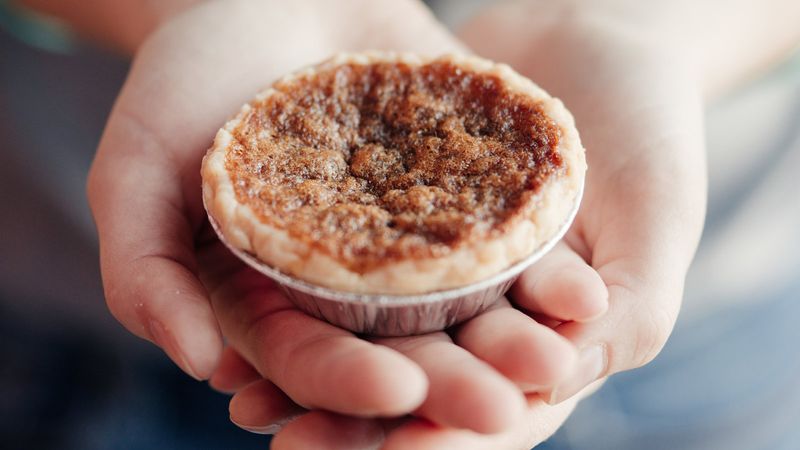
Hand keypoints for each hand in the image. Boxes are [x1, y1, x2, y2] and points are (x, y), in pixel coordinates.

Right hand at [87, 0, 581, 438]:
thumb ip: (145, 272)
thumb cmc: (184, 80)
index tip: (399, 391)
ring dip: (515, 330)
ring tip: (563, 351)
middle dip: (453, 379)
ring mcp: (413, 230)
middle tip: (504, 404)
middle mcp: (351, 280)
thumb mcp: (134, 171)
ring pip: (469, 297)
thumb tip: (197, 362)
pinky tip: (583, 278)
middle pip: (405, 344)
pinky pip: (506, 219)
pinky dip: (543, 252)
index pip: (314, 358)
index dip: (351, 381)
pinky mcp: (463, 180)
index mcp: (275, 296)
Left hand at [219, 0, 708, 445]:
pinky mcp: (397, 217)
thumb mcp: (657, 224)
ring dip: (314, 379)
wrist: (601, 34)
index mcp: (552, 335)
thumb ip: (627, 316)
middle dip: (361, 424)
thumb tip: (553, 389)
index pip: (499, 411)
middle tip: (295, 447)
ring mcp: (439, 268)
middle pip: (421, 388)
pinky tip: (247, 320)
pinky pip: (343, 263)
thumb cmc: (653, 129)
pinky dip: (302, 295)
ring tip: (251, 407)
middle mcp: (487, 312)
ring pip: (371, 338)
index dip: (448, 440)